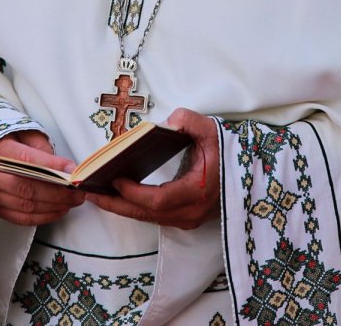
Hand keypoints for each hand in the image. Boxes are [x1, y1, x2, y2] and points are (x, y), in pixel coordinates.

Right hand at [0, 130, 85, 225]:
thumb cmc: (6, 139)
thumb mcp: (24, 132)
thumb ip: (42, 148)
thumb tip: (63, 168)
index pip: (26, 160)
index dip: (51, 167)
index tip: (72, 170)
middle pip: (26, 187)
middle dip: (57, 192)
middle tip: (77, 192)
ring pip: (24, 205)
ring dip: (53, 206)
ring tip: (72, 201)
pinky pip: (19, 218)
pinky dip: (42, 217)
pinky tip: (58, 211)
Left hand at [86, 108, 219, 229]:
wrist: (250, 172)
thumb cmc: (229, 152)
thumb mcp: (211, 130)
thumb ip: (189, 121)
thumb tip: (166, 122)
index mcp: (197, 192)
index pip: (157, 200)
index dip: (133, 192)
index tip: (114, 178)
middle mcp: (191, 212)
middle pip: (146, 214)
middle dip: (116, 204)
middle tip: (90, 193)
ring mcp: (189, 218)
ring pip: (149, 217)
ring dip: (123, 207)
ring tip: (98, 194)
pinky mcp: (187, 218)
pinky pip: (155, 216)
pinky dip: (136, 207)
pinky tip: (120, 196)